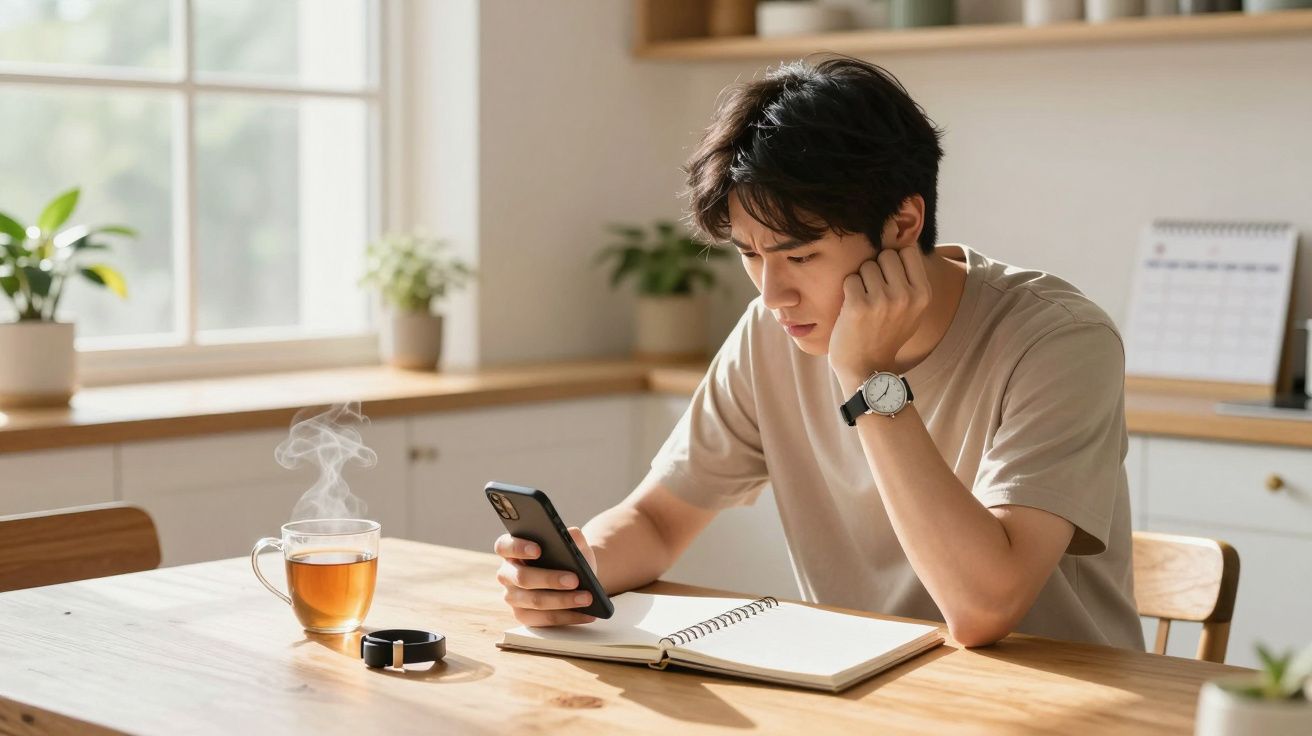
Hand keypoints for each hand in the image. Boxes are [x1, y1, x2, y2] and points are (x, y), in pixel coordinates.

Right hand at [494, 527, 599, 625]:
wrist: (576, 580)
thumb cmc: (569, 558)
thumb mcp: (574, 545)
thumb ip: (573, 537)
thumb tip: (572, 534)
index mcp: (511, 551)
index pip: (504, 546)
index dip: (518, 547)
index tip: (538, 550)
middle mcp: (507, 574)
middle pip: (522, 578)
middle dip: (549, 579)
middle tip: (574, 580)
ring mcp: (513, 597)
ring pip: (535, 601)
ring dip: (563, 601)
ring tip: (586, 598)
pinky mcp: (524, 616)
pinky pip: (545, 619)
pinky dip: (568, 617)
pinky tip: (586, 614)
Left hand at [828, 247, 931, 392]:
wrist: (867, 369)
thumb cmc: (887, 335)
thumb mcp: (913, 310)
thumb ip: (912, 280)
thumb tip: (903, 242)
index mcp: (923, 294)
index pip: (907, 250)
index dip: (894, 261)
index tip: (889, 278)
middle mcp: (906, 295)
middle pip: (886, 255)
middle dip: (876, 269)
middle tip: (874, 293)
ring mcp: (883, 300)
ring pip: (866, 265)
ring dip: (861, 280)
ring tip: (864, 303)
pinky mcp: (858, 306)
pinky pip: (850, 279)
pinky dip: (847, 291)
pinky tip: (852, 309)